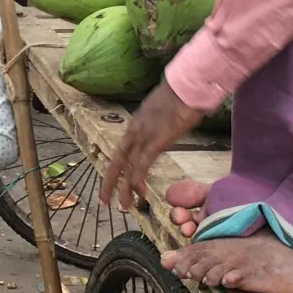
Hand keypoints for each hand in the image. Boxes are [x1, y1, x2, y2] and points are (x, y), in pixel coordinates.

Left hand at [100, 79, 206, 211]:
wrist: (188, 86)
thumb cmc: (183, 95)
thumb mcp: (165, 110)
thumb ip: (161, 121)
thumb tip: (167, 126)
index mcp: (137, 123)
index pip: (121, 150)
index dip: (116, 168)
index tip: (113, 182)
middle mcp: (135, 130)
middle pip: (117, 161)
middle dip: (109, 182)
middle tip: (104, 201)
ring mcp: (143, 136)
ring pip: (127, 167)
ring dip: (123, 189)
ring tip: (122, 206)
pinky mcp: (155, 141)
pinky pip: (142, 164)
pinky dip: (138, 180)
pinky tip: (138, 193)